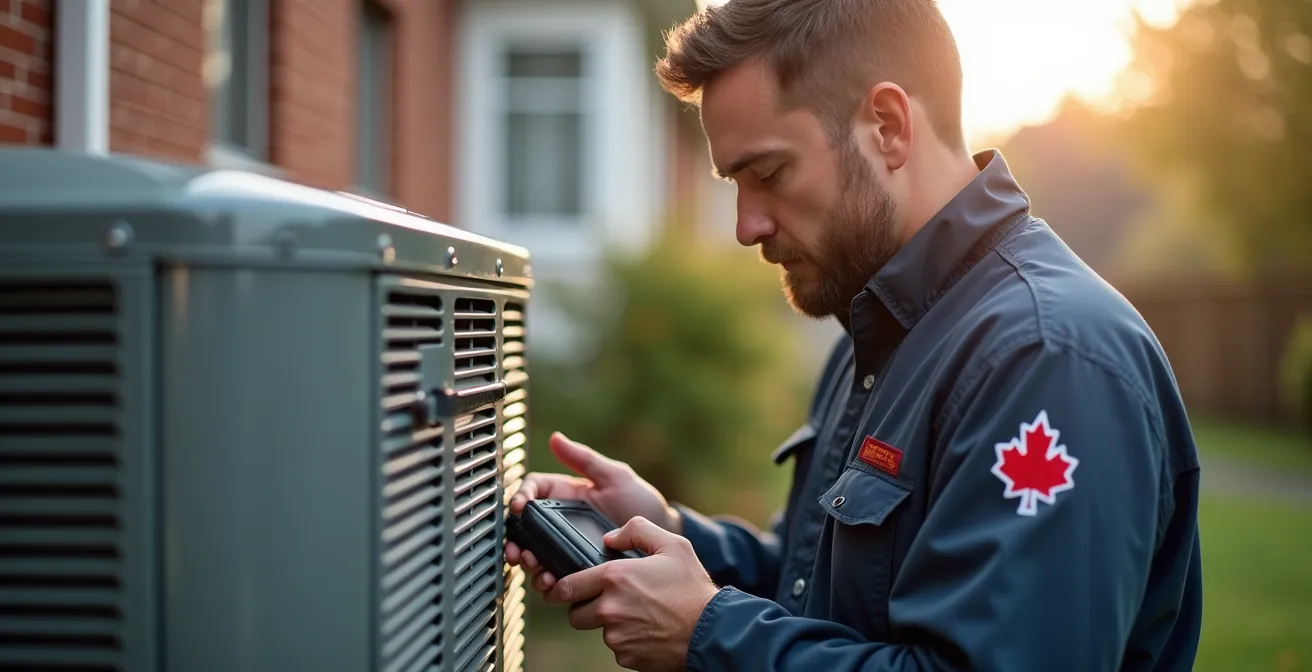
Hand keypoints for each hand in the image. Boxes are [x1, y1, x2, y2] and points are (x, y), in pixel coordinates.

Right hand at [504, 432, 681, 591]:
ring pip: (535, 553)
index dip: (520, 496)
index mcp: (565, 494)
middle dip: (516, 539)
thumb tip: (555, 438)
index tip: (518, 507)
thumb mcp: (615, 476)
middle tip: (517, 550)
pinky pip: (553, 574)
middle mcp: (560, 520)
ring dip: (528, 561)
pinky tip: (549, 581)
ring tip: (533, 566)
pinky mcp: (575, 568)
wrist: (660, 535)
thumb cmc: (640, 501)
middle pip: (525, 528)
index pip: (532, 490)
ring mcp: (566, 545)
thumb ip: (584, 459)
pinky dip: (545, 580)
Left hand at [545, 516, 720, 670]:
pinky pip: (617, 648)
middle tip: (606, 601)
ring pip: (598, 631)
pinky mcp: (626, 657)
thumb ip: (637, 530)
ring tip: (638, 613)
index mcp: (615, 578)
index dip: (559, 588)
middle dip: (584, 608)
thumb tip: (610, 538)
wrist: (711, 631)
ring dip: (609, 624)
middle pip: (575, 614)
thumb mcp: (672, 545)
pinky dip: (627, 641)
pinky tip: (647, 629)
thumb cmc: (692, 588)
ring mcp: (616, 636)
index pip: (566, 587)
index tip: (559, 589)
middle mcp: (610, 608)